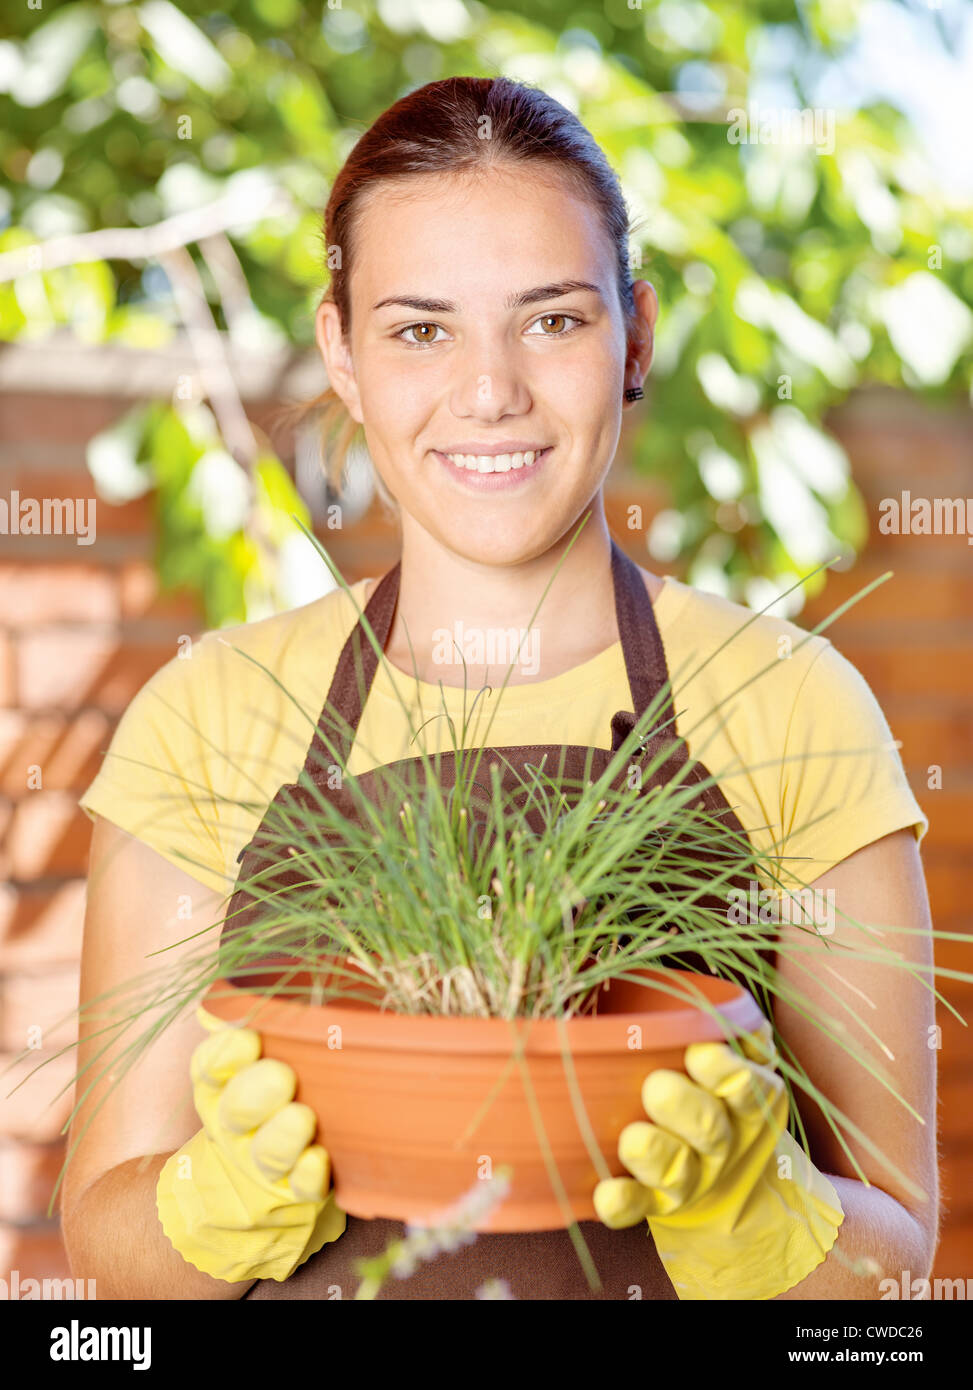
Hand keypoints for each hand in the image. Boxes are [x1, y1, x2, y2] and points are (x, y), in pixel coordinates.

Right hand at [156, 1007, 345, 1282]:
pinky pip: (302, 1186)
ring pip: (267, 1151)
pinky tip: (319, 1160)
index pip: (211, 1065)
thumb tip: (222, 996)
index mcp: (223, 1083)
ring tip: (302, 1118)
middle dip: (255, 1092)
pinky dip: (309, 1175)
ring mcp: (264, 1160)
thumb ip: (250, 1018)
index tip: (247, 1040)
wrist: (265, 1180)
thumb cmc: (275, 1090)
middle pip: (236, 1108)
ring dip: (283, 1136)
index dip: (224, 1053)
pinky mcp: (296, 1189)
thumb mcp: (260, 1051)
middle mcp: (236, 1123)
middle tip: (281, 1076)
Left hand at [593, 1021, 843, 1299]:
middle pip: (711, 1130)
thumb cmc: (709, 1086)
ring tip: (632, 1138)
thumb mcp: (727, 1052)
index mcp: (746, 1100)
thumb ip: (709, 1022)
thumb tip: (645, 977)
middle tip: (657, 1087)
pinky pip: (641, 1208)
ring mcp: (694, 1177)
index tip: (700, 1052)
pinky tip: (606, 1195)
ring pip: (678, 1172)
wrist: (727, 1176)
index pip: (750, 1087)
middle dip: (686, 1108)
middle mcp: (724, 1141)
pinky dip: (624, 1204)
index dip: (729, 1072)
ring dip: (655, 1154)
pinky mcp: (659, 1203)